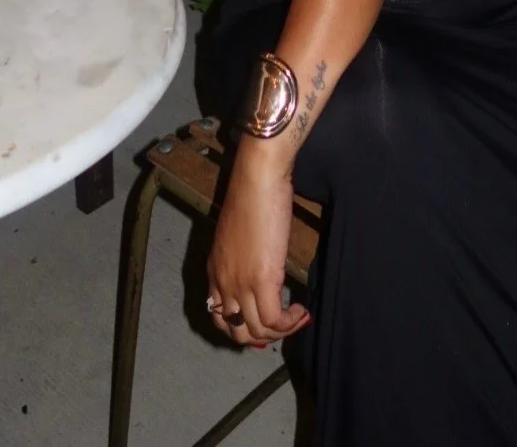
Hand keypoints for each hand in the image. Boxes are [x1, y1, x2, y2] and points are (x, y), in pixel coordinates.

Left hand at [207, 148, 310, 345]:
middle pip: (236, 332)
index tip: (262, 327)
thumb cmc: (251, 195)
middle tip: (284, 325)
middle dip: (262, 336)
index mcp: (214, 270)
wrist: (257, 179)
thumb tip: (259, 271)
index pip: (219, 316)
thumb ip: (242, 255)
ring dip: (281, 331)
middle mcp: (223, 282)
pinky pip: (274, 320)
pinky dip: (290, 323)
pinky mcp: (262, 280)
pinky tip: (302, 310)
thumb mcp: (238, 232)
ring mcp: (240, 284)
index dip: (240, 329)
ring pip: (257, 331)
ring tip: (297, 316)